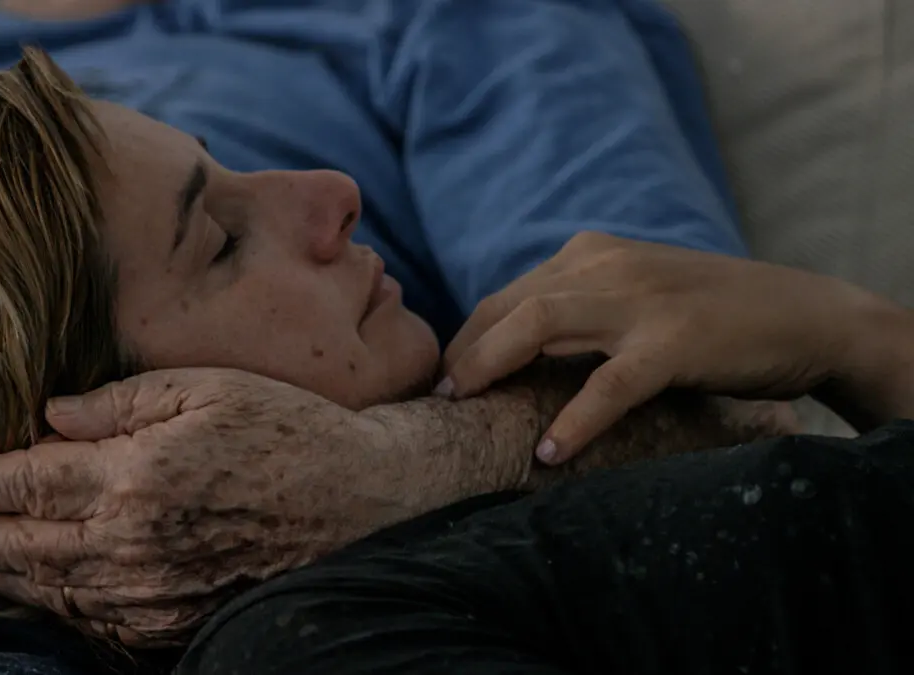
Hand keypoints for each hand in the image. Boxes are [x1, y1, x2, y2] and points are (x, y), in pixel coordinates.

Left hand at [0, 368, 415, 646]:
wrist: (359, 502)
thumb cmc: (286, 432)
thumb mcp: (206, 388)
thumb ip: (120, 402)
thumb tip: (49, 417)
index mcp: (135, 478)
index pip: (24, 484)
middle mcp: (132, 546)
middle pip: (18, 546)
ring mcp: (150, 595)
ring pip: (45, 592)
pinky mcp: (171, 623)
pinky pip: (89, 622)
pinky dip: (45, 607)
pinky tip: (27, 590)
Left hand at [441, 232, 911, 463]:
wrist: (804, 313)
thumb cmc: (710, 314)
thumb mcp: (633, 296)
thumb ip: (579, 310)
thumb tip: (514, 354)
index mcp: (591, 254)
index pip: (506, 294)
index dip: (466, 338)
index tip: (443, 380)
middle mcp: (606, 266)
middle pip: (508, 306)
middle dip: (464, 353)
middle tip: (438, 400)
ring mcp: (640, 301)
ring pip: (541, 325)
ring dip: (491, 367)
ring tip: (463, 409)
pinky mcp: (675, 341)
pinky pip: (609, 383)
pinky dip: (575, 419)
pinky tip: (549, 453)